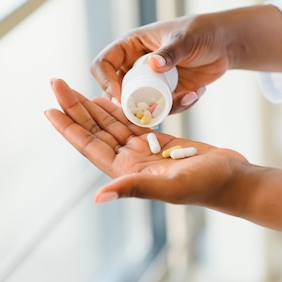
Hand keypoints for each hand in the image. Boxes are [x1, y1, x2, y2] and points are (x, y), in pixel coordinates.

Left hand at [44, 78, 281, 231]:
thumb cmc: (206, 185)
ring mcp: (146, 152)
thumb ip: (136, 187)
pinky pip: (134, 122)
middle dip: (76, 109)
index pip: (91, 146)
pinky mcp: (161, 142)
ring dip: (94, 107)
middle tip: (57, 84)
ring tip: (75, 88)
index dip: (69, 128)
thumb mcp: (170, 186)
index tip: (49, 108)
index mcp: (128, 171)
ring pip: (113, 125)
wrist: (232, 180)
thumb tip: (99, 196)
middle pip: (96, 131)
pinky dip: (120, 109)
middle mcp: (132, 161)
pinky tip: (110, 97)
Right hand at [90, 5, 281, 112]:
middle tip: (152, 110)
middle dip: (133, 104)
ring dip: (162, 107)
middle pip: (120, 90)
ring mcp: (152, 82)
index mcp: (132, 46)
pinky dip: (180, 106)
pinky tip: (198, 92)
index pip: (105, 63)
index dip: (106, 80)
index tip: (119, 96)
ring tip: (188, 95)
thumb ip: (170, 53)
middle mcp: (137, 66)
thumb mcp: (185, 40)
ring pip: (143, 104)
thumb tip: (152, 64)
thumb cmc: (202, 32)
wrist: (224, 44)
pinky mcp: (168, 94)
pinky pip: (165, 109)